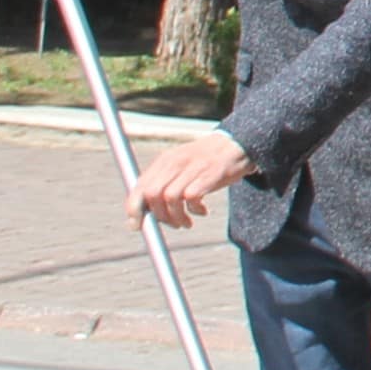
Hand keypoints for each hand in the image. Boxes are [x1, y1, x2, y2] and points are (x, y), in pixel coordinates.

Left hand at [129, 132, 249, 226]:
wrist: (236, 144)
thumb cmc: (205, 161)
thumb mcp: (179, 164)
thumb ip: (161, 182)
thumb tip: (144, 210)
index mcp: (164, 160)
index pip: (140, 186)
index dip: (134, 208)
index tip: (135, 225)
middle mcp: (175, 162)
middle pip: (152, 194)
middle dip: (159, 216)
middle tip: (172, 224)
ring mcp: (191, 168)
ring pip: (170, 198)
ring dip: (177, 217)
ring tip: (187, 222)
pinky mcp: (208, 175)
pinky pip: (191, 198)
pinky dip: (194, 210)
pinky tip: (202, 211)